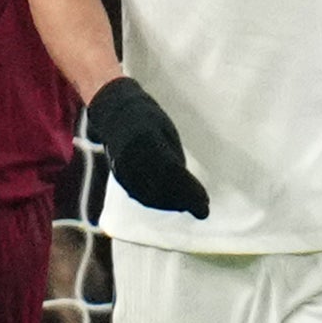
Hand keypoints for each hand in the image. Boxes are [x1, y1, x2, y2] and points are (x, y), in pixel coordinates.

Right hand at [88, 76, 209, 217]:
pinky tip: (171, 203)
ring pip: (149, 195)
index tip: (205, 200)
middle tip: (203, 208)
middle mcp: (133, 157)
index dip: (189, 189)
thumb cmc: (149, 121)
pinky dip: (157, 202)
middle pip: (161, 188)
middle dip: (184, 200)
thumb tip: (188, 186)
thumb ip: (174, 157)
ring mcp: (123, 168)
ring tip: (190, 206)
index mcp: (147, 141)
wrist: (116, 114)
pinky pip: (139, 194)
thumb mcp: (166, 132)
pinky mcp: (119, 175)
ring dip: (171, 204)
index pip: (172, 172)